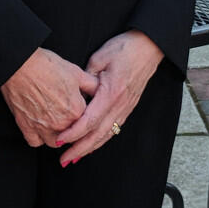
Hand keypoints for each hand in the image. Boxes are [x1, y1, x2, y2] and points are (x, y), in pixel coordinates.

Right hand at [1, 48, 97, 147]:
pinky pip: (35, 142)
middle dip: (72, 127)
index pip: (87, 121)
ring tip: (56, 124)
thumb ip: (92, 85)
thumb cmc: (47, 65)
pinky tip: (40, 127)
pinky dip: (38, 137)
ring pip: (55, 142)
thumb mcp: (76, 72)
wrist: (20, 65)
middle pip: (72, 135)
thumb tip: (101, 90)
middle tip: (67, 115)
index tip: (79, 108)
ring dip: (57, 136)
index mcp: (77, 111)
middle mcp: (61, 123)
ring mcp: (43, 128)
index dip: (84, 115)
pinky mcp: (27, 127)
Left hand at [57, 31, 164, 165]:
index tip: (59, 140)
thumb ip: (86, 78)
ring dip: (89, 149)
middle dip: (79, 149)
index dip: (73, 133)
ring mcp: (126, 108)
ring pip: (107, 135)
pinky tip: (91, 146)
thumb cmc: (124, 48)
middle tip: (63, 160)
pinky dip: (100, 141)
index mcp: (111, 93)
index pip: (90, 120)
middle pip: (98, 134)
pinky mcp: (128, 108)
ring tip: (74, 159)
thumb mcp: (99, 58)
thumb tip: (74, 93)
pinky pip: (114, 129)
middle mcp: (120, 105)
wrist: (149, 47)